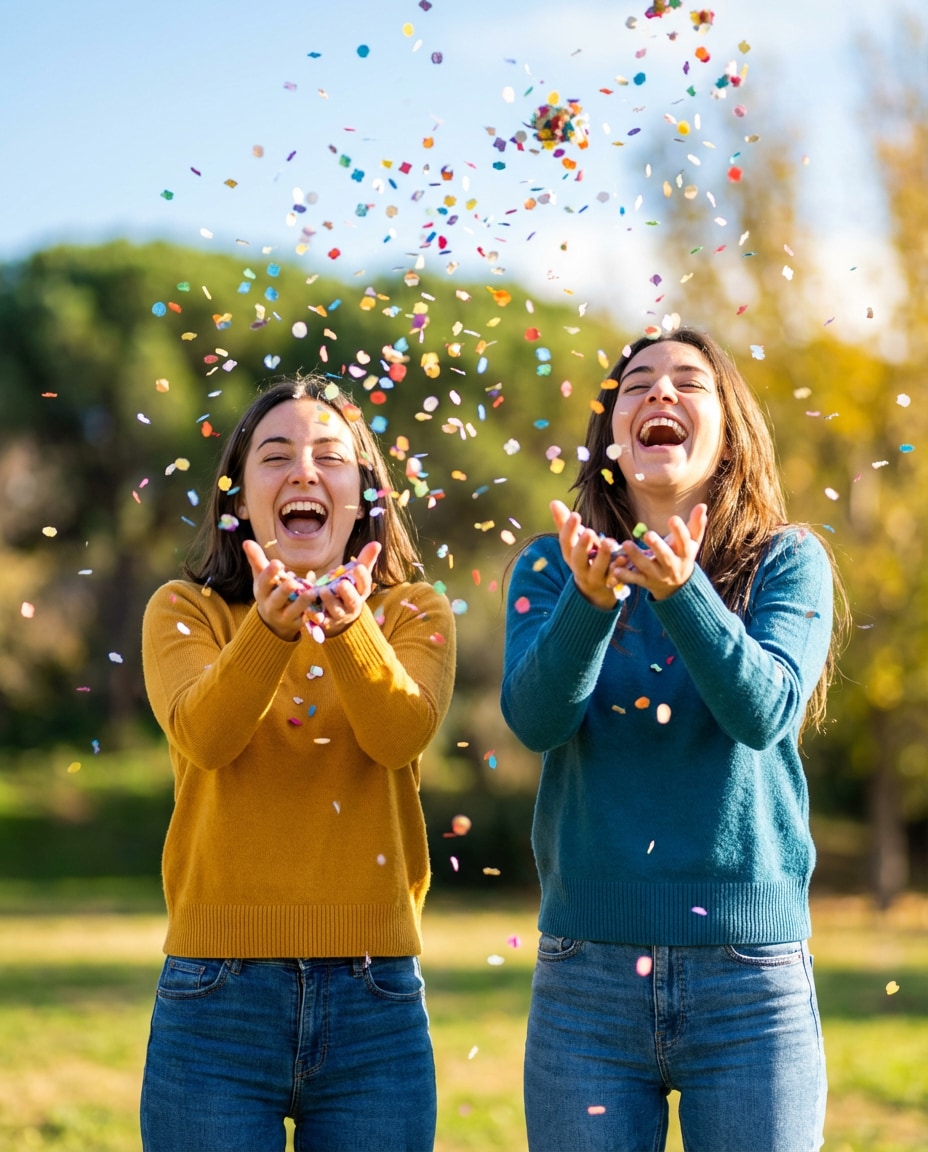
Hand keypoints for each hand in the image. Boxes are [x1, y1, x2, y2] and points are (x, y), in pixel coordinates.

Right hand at [243, 539, 381, 639]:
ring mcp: (283, 617)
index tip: (278, 563)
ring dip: (302, 602)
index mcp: (261, 592)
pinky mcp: (296, 624)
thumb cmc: (269, 592)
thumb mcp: (262, 577)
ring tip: (311, 592)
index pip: (263, 583)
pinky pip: (304, 618)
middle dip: (283, 591)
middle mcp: (270, 606)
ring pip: (292, 610)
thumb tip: (246, 541)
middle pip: (276, 599)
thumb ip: (257, 559)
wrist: (273, 622)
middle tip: (292, 582)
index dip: (269, 574)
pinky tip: (319, 604)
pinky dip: (312, 612)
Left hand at [305, 541, 380, 637]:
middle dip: (347, 593)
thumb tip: (377, 543)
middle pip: (353, 602)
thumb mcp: (356, 573)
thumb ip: (366, 559)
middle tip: (341, 583)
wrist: (340, 611)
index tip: (358, 567)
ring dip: (330, 601)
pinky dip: (316, 616)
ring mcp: (340, 614)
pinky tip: (309, 610)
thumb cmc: (349, 587)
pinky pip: (321, 620)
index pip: (365, 586)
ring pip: (336, 611)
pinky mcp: (326, 621)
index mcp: (361, 593)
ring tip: (322, 590)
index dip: (362, 577)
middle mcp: (353, 606)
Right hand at [550, 500, 621, 610]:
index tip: (575, 515)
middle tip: (589, 531)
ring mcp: (595, 578)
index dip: (568, 529)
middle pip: (578, 559)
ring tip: (609, 542)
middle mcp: (580, 568)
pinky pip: (615, 578)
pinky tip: (625, 559)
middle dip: (582, 545)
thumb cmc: (584, 558)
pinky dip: (619, 569)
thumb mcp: (574, 542)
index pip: (565, 542)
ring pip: (598, 569)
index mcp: (569, 555)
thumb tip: (553, 502)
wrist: (594, 590)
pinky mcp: (610, 584)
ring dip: (603, 557)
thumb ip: (564, 522)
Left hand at [610, 503, 706, 600]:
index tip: (673, 518)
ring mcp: (658, 575)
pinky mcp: (645, 582)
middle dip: (657, 546)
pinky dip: (625, 576)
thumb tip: (702, 505)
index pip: (685, 543)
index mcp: (685, 554)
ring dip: (636, 557)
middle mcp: (672, 566)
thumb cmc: (682, 556)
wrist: (677, 586)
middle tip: (648, 534)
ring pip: (647, 567)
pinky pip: (635, 580)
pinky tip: (615, 569)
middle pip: (666, 557)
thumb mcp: (692, 542)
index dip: (680, 531)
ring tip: (626, 544)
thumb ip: (696, 524)